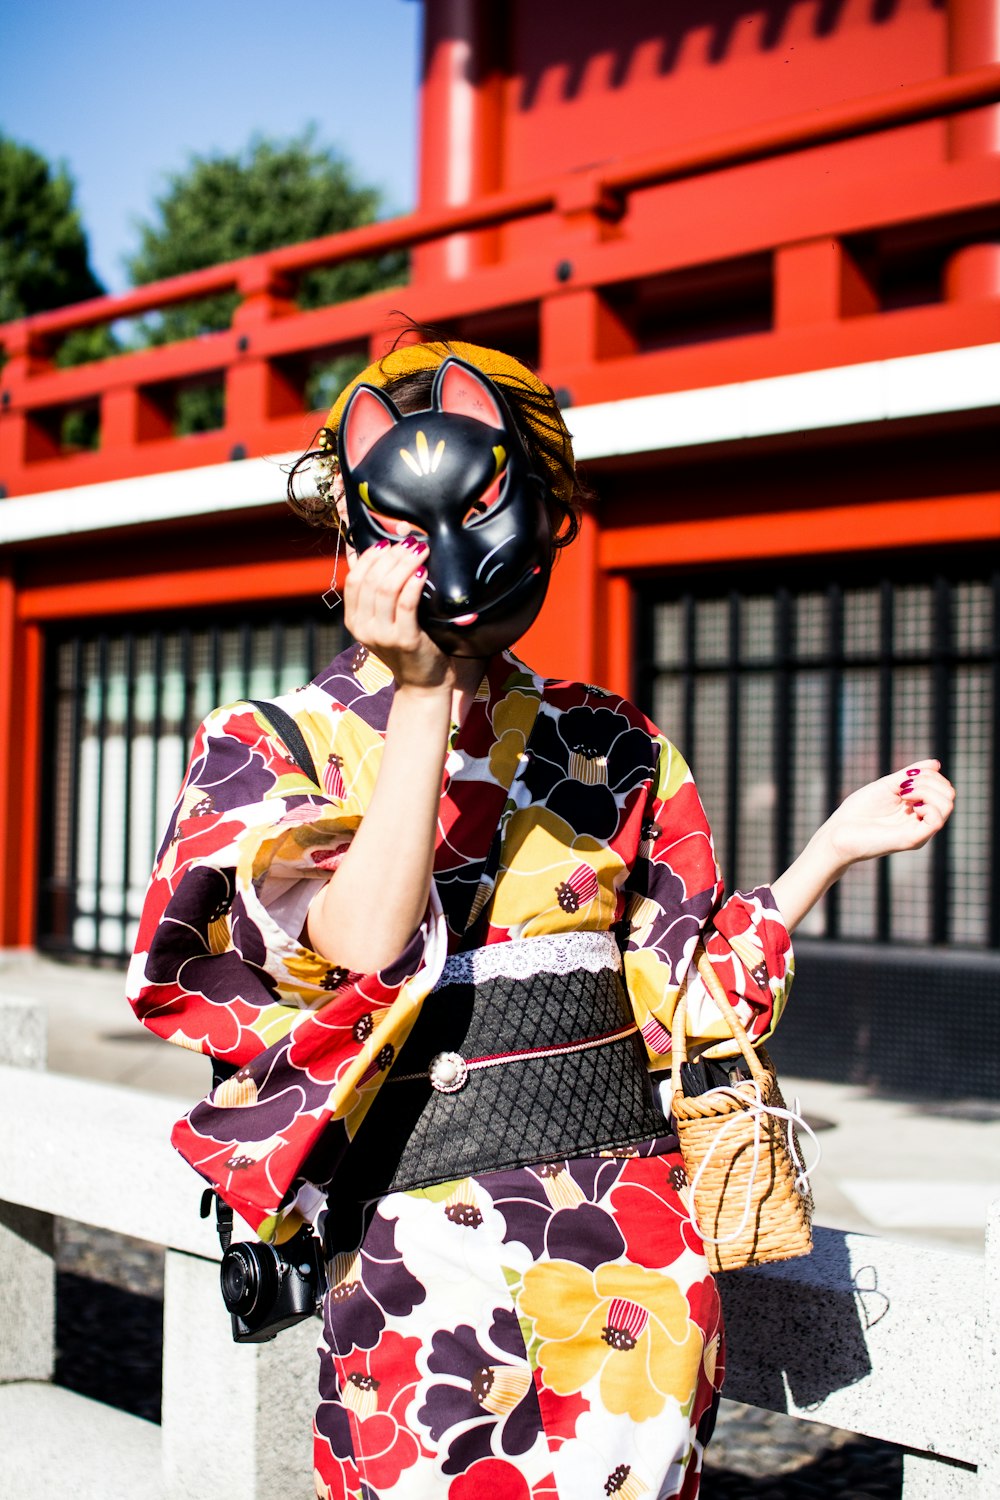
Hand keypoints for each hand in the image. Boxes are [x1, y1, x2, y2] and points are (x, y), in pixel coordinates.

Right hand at [343, 538, 451, 693]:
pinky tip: (422, 571)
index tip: (387, 542)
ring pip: (386, 589)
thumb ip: (374, 590)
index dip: (369, 556)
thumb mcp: (383, 619)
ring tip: (419, 550)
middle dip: (390, 556)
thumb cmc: (407, 645)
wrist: (423, 683)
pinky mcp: (405, 640)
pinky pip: (406, 604)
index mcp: (354, 620)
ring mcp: (382, 636)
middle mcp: (363, 628)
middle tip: (409, 541)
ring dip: (403, 564)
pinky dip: (413, 583)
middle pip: (370, 580)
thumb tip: (367, 552)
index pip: (354, 579)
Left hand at [771, 759, 954, 931]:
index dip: (929, 775)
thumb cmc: (858, 811)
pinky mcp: (913, 840)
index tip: (904, 779)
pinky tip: (909, 806)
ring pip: (947, 805)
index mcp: (917, 809)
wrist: (838, 833)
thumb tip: (936, 763)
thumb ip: (911, 775)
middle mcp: (921, 821)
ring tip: (905, 794)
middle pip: (948, 795)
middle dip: (929, 780)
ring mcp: (919, 831)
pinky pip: (937, 821)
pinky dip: (927, 805)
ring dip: (927, 790)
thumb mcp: (888, 786)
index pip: (943, 788)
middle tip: (904, 787)